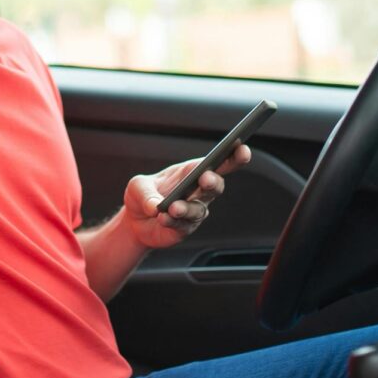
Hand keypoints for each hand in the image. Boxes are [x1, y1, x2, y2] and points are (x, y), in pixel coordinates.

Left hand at [121, 143, 251, 250]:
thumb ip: (146, 193)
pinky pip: (183, 225)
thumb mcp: (137, 186)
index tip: (241, 148)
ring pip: (199, 209)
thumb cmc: (142, 195)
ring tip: (173, 207)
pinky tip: (163, 218)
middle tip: (206, 178)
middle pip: (215, 186)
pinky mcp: (185, 229)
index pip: (216, 162)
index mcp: (190, 172)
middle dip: (213, 181)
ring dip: (187, 208)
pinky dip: (173, 221)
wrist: (135, 222)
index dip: (232, 156)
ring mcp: (193, 212)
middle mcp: (197, 192)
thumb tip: (155, 206)